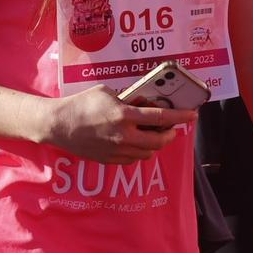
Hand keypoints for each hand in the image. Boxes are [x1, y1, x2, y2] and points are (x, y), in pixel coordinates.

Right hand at [41, 86, 198, 164]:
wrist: (59, 125)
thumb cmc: (82, 104)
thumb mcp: (107, 92)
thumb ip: (128, 99)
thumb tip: (144, 104)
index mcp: (124, 115)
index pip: (161, 118)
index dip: (181, 116)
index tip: (192, 115)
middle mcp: (123, 135)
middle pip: (159, 141)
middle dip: (170, 134)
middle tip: (172, 128)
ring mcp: (117, 150)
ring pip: (148, 152)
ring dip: (155, 143)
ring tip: (153, 134)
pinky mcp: (110, 160)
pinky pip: (134, 159)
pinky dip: (140, 151)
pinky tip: (136, 142)